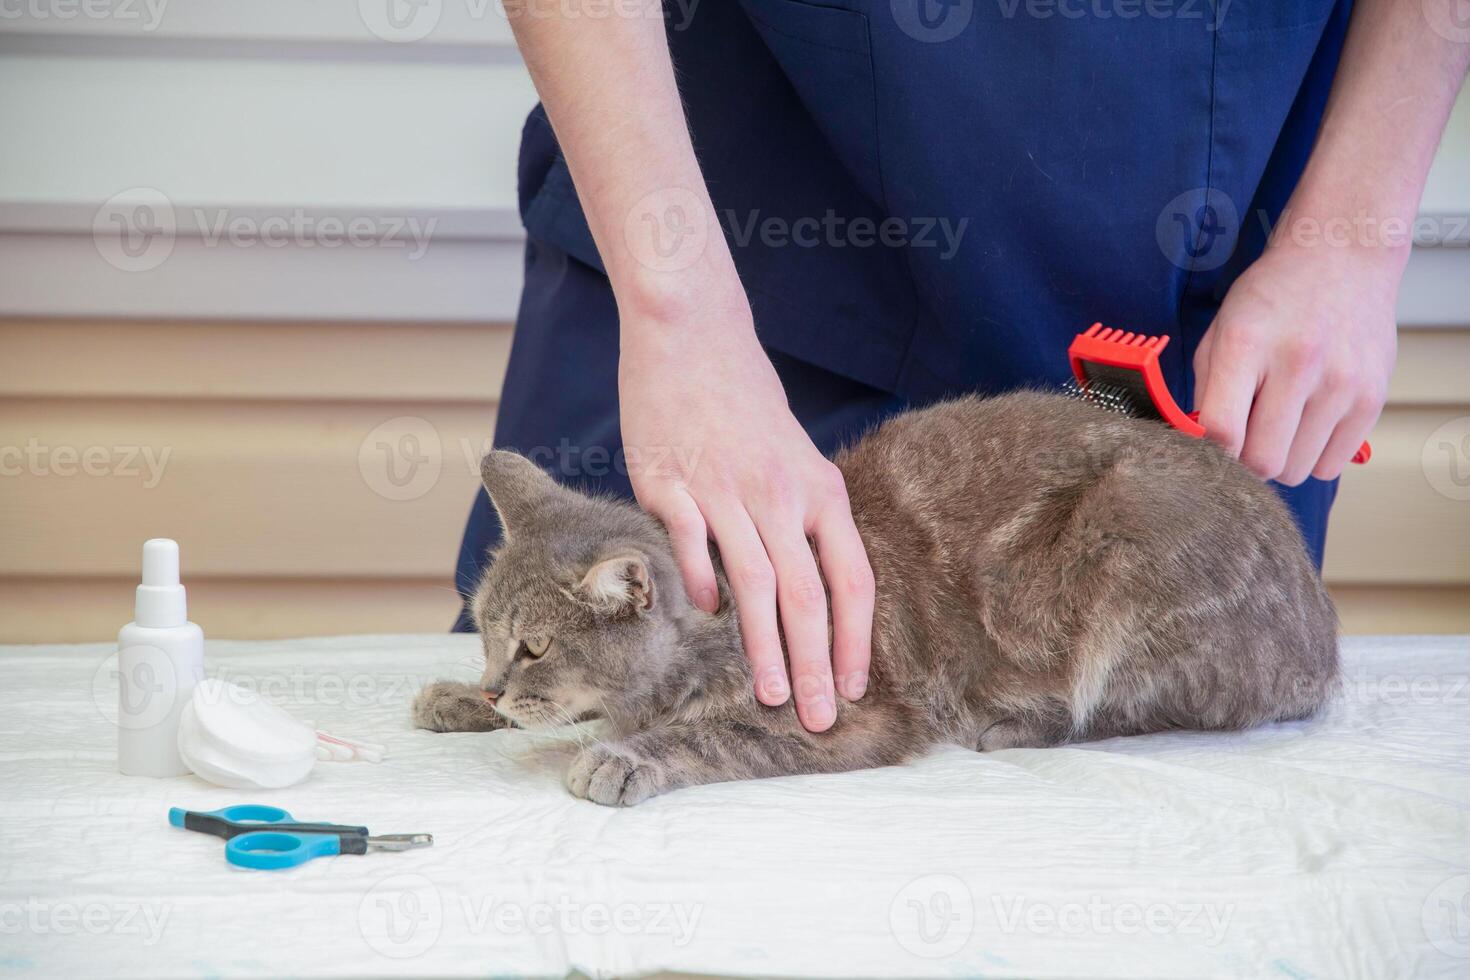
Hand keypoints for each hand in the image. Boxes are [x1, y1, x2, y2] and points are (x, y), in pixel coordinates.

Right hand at [618, 289, 873, 732]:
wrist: (693, 333)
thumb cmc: (745, 402)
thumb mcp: (795, 456)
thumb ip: (801, 519)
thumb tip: (798, 591)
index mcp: (820, 489)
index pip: (851, 580)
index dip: (855, 640)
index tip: (854, 688)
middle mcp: (780, 495)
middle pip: (807, 596)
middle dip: (815, 667)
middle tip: (817, 720)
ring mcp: (724, 491)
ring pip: (755, 585)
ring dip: (765, 649)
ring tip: (771, 696)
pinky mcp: (670, 484)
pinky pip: (692, 548)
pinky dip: (703, 587)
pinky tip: (708, 618)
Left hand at [1194, 240, 1397, 484]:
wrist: (1341, 257)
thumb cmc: (1273, 297)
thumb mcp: (1221, 330)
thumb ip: (1205, 390)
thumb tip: (1199, 448)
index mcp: (1247, 343)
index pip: (1222, 430)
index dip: (1210, 452)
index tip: (1210, 448)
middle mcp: (1298, 363)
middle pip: (1262, 461)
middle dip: (1245, 462)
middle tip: (1244, 440)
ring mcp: (1342, 382)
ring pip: (1296, 470)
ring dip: (1280, 461)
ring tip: (1278, 428)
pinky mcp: (1373, 397)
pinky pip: (1331, 465)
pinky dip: (1313, 457)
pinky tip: (1307, 425)